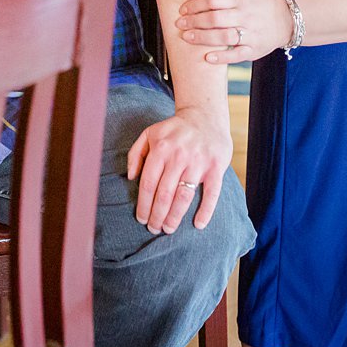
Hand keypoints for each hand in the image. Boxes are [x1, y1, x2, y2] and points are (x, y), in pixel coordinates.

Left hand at [125, 105, 231, 234]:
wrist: (205, 116)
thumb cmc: (174, 130)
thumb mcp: (150, 134)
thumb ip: (135, 154)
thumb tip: (130, 177)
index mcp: (161, 149)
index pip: (148, 184)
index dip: (144, 205)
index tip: (141, 219)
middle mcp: (179, 156)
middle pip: (164, 194)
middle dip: (157, 216)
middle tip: (154, 229)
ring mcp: (198, 162)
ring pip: (184, 196)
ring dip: (175, 217)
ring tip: (169, 229)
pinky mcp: (216, 166)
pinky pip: (211, 193)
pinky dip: (205, 211)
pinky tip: (198, 224)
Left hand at [176, 0, 289, 63]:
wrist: (287, 19)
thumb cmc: (258, 2)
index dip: (195, 4)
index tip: (183, 9)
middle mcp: (246, 15)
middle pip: (215, 19)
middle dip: (194, 21)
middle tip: (180, 24)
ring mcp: (251, 34)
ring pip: (224, 37)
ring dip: (203, 38)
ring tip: (187, 37)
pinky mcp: (254, 50)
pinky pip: (237, 55)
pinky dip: (222, 57)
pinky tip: (207, 58)